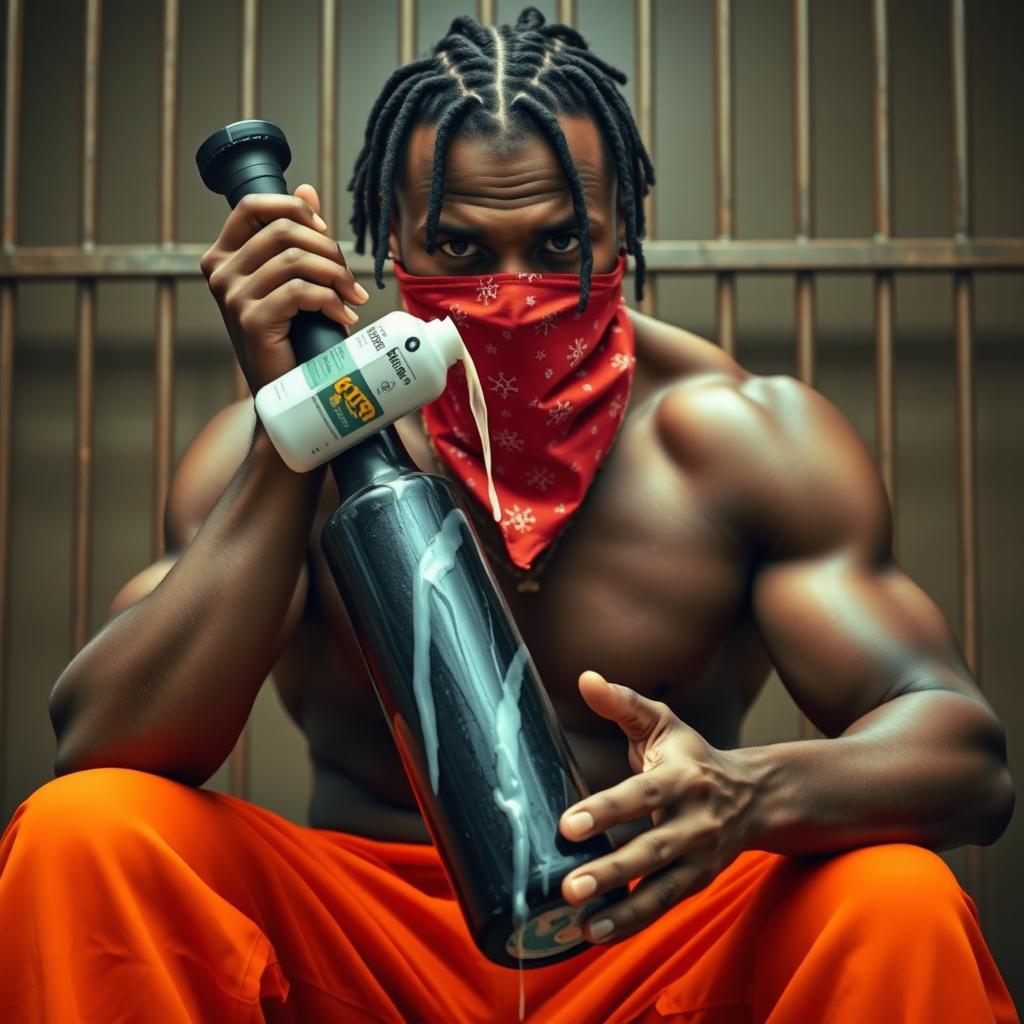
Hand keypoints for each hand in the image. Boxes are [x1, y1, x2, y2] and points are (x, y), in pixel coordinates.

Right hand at [199, 184, 369, 391]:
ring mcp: (232, 297)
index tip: (325, 232)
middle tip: (348, 278)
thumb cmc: (291, 334)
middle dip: (327, 249)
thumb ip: (295, 235)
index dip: (294, 208)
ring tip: (351, 297)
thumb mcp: (292, 277)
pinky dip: (331, 301)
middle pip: (283, 230)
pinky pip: (301, 292)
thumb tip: (307, 188)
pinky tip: (343, 316)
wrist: (283, 390)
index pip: (252, 204)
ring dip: (335, 276)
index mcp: (224, 255)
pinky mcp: (251, 321)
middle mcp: (220, 272)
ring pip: (296, 260)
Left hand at [558, 671, 755, 945]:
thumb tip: (585, 678)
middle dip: (611, 870)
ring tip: (582, 924)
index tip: (567, 825)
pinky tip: (597, 934)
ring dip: (622, 910)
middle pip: (651, 850)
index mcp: (682, 777)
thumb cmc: (693, 756)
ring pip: (661, 888)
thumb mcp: (662, 722)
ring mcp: (701, 857)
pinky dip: (633, 923)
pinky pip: (665, 906)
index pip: (641, 795)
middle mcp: (696, 821)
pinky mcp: (699, 882)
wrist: (755, 796)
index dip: (605, 810)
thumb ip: (623, 703)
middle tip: (569, 887)